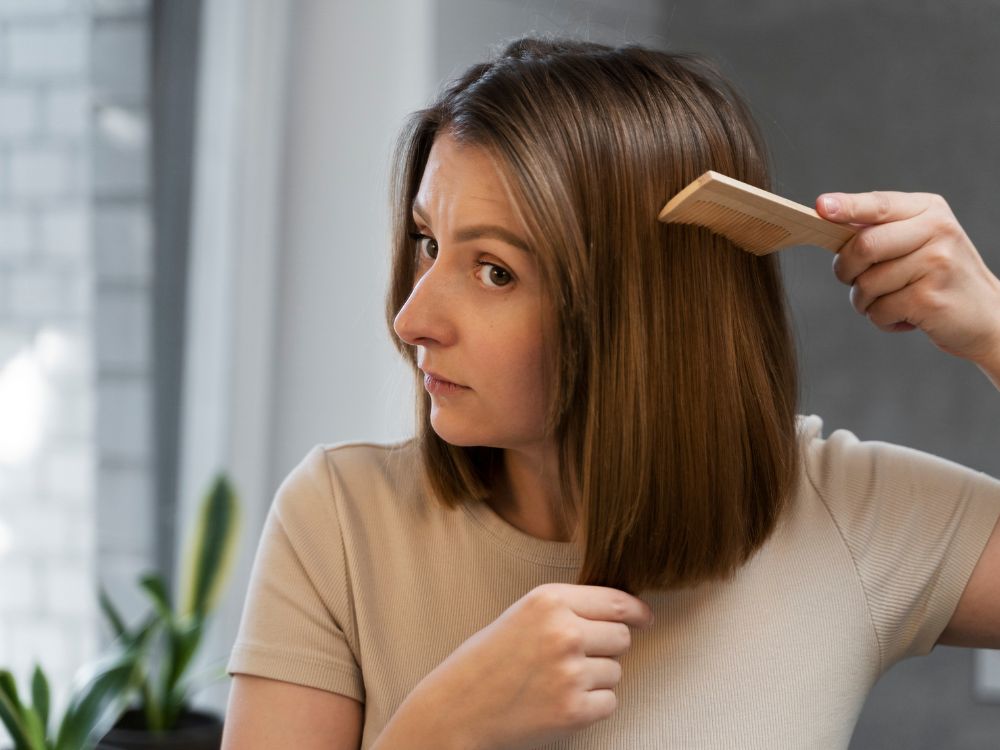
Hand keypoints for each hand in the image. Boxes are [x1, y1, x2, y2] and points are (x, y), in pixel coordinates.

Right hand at [411, 583, 653, 749]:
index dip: (636, 612)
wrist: (456, 707)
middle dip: (606, 648)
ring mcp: (571, 672)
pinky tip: (559, 702)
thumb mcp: (523, 615)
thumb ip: (567, 609)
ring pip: (615, 671)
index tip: (644, 618)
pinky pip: (609, 702)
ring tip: (555, 681)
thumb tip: (625, 612)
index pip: (616, 602)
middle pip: (621, 637)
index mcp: (549, 600)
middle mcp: (564, 632)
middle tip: (573, 659)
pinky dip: (591, 705)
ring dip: (595, 678)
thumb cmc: (488, 659)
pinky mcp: (574, 709)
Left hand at [816, 191, 999, 365]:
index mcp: (929, 210)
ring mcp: (936, 263)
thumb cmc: (937, 277)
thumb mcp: (919, 241)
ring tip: (892, 301)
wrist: (987, 316)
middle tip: (852, 280)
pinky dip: (882, 320)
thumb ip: (881, 229)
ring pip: (866, 284)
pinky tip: (906, 317)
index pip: (878, 204)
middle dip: (845, 270)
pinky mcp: (930, 298)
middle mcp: (936, 230)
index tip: (820, 207)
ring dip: (865, 302)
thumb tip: (826, 217)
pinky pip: (879, 310)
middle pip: (863, 246)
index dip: (846, 207)